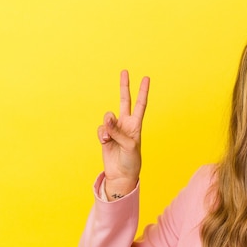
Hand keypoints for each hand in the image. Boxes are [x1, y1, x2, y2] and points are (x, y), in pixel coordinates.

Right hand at [97, 70, 149, 198]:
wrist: (121, 175)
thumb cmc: (131, 161)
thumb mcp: (129, 146)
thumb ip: (118, 131)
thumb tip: (107, 118)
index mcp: (136, 125)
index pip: (140, 105)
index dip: (143, 92)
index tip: (146, 78)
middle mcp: (126, 124)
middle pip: (124, 101)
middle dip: (124, 87)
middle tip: (125, 71)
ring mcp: (115, 130)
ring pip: (107, 118)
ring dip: (108, 126)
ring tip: (110, 138)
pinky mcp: (105, 136)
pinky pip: (100, 129)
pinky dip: (102, 135)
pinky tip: (105, 142)